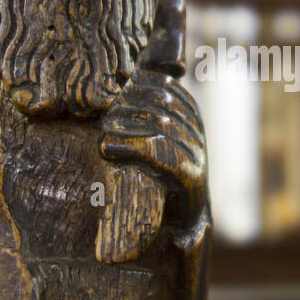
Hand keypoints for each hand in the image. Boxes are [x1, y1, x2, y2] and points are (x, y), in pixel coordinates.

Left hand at [99, 68, 207, 223]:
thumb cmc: (160, 173)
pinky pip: (159, 152)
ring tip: (102, 133)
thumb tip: (121, 79)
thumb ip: (144, 110)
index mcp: (191, 114)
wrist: (183, 220)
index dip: (135, 85)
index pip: (165, 84)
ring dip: (125, 125)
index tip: (111, 96)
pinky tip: (107, 148)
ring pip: (160, 124)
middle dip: (127, 106)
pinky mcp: (191, 177)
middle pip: (161, 103)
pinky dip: (129, 146)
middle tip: (102, 117)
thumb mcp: (155, 136)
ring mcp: (198, 153)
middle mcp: (197, 130)